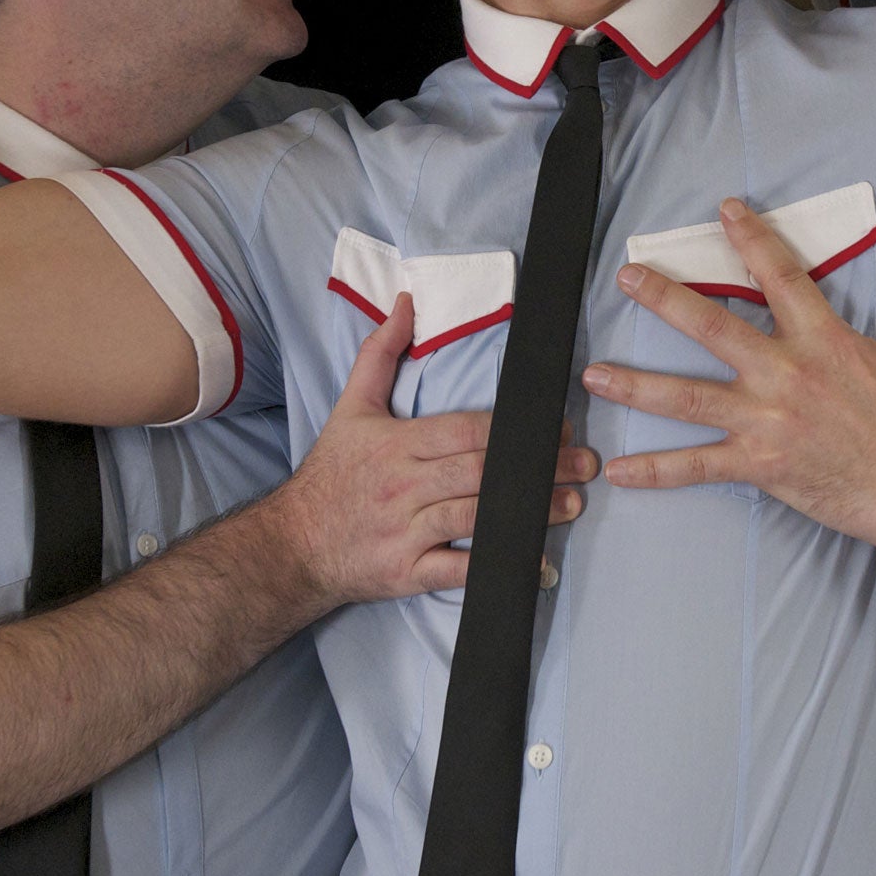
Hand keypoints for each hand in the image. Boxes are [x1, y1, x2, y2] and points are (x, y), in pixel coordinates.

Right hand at [278, 294, 596, 604]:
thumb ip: (380, 352)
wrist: (293, 544)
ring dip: (530, 512)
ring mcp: (405, 532)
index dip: (513, 431)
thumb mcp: (350, 407)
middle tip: (583, 463)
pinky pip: (458, 571)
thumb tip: (407, 302)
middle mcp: (403, 486)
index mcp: (397, 444)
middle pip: (480, 473)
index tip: (556, 427)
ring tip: (572, 503)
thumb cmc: (331, 474)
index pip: (465, 432)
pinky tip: (534, 561)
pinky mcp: (406, 572)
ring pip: (476, 517)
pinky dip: (497, 566)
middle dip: (537, 468)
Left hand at [585, 199, 875, 549]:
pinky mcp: (761, 465)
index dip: (750, 239)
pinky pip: (699, 468)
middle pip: (712, 328)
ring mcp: (767, 421)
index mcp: (825, 341)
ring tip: (592, 374)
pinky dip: (657, 473)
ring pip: (688, 398)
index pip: (780, 275)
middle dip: (664, 300)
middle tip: (626, 278)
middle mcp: (786, 374)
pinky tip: (618, 473)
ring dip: (637, 385)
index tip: (723, 210)